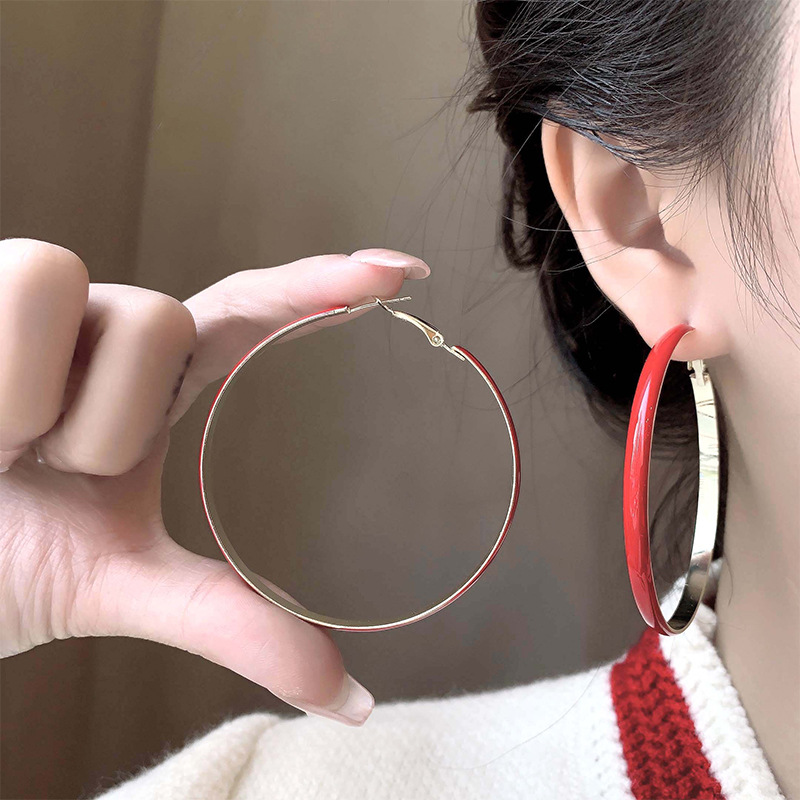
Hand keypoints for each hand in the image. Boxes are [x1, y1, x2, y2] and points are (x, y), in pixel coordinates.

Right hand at [0, 238, 429, 725]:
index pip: (251, 311)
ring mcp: (37, 306)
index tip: (404, 272)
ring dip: (50, 407)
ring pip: (100, 303)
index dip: (323, 286)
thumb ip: (236, 626)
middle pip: (165, 319)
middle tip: (43, 470)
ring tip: (0, 449)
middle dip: (108, 420)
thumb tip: (351, 699)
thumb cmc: (6, 563)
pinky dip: (0, 385)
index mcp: (152, 384)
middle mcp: (102, 328)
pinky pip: (22, 293)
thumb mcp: (126, 587)